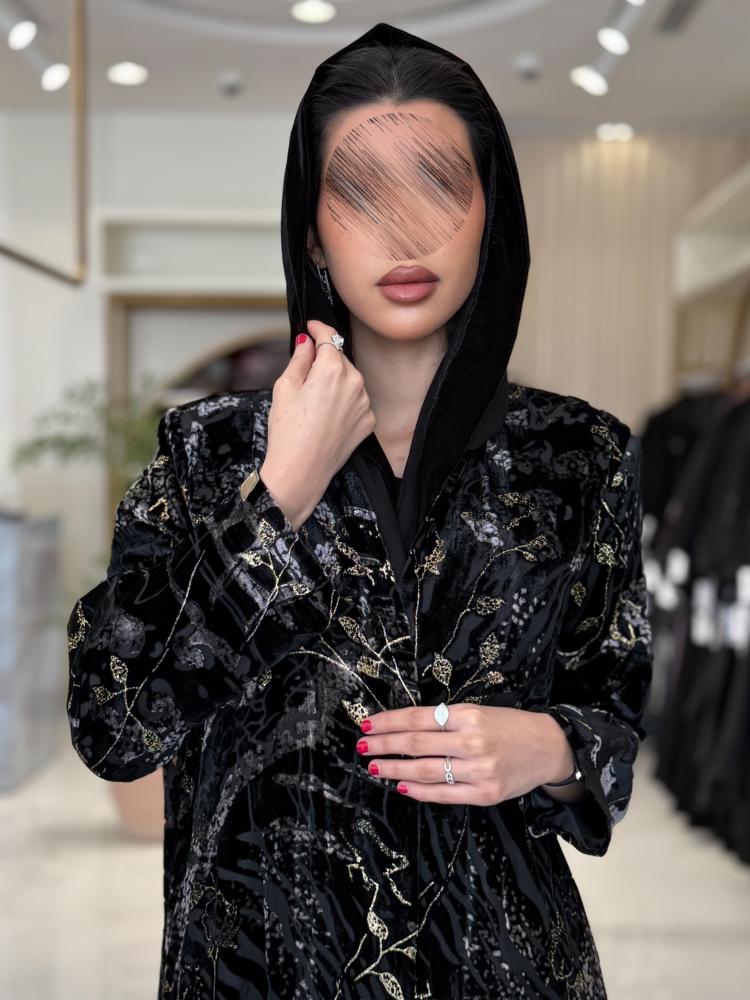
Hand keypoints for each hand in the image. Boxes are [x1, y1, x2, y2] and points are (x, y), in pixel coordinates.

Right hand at [260, 320, 375, 529]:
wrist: (300, 472)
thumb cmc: (287, 433)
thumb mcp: (284, 388)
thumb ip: (299, 359)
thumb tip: (306, 343)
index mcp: (332, 370)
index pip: (329, 338)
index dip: (319, 328)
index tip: (311, 326)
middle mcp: (355, 383)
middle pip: (340, 359)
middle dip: (325, 359)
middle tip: (305, 372)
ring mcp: (364, 403)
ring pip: (350, 380)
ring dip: (336, 380)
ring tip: (314, 400)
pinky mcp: (368, 421)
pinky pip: (357, 401)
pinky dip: (345, 400)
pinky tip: (326, 414)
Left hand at [354, 704, 577, 804]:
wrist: (548, 747)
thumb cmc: (509, 726)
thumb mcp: (479, 711)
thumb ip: (446, 720)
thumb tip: (403, 728)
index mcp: (469, 715)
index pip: (419, 718)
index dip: (389, 722)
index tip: (367, 724)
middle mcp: (472, 742)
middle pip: (417, 744)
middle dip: (384, 744)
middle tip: (362, 746)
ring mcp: (479, 770)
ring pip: (425, 771)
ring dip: (394, 769)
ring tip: (375, 766)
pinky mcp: (485, 794)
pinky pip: (444, 794)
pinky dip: (419, 791)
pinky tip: (401, 785)